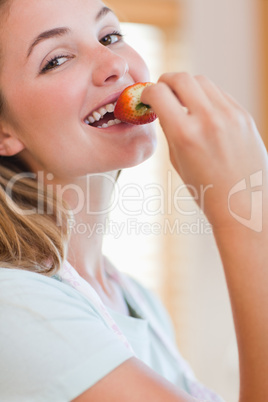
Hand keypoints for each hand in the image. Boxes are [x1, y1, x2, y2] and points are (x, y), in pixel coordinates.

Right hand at [141, 72, 267, 227]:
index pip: (159, 93)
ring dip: (187, 87)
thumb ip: (170, 131)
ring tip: (183, 102)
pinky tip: (203, 112)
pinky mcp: (244, 116)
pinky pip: (220, 95)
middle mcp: (208, 119)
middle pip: (181, 78)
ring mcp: (230, 115)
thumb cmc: (207, 191)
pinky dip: (206, 97)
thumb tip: (164, 109)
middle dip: (166, 81)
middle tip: (162, 91)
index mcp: (185, 134)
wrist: (244, 204)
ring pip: (202, 82)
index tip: (146, 97)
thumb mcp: (178, 162)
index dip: (147, 92)